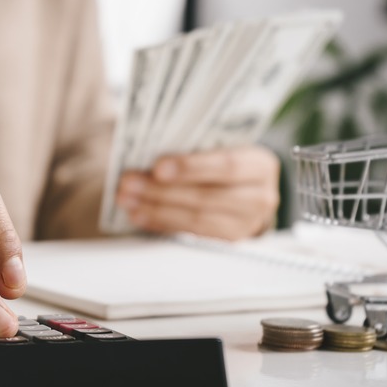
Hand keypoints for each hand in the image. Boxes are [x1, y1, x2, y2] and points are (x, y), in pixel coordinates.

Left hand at [116, 146, 279, 239]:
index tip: (158, 167)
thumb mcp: (220, 147)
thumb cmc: (224, 160)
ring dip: (155, 209)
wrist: (246, 190)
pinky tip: (139, 215)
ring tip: (127, 200)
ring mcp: (246, 224)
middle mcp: (260, 197)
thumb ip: (196, 144)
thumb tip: (148, 144)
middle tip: (129, 183)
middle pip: (206, 196)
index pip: (226, 165)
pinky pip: (190, 234)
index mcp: (259, 164)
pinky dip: (161, 223)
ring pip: (196, 219)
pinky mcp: (227, 242)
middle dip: (162, 191)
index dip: (191, 167)